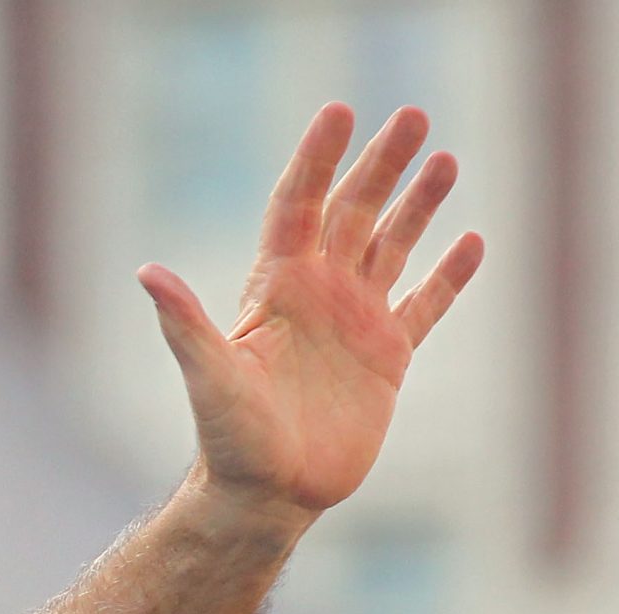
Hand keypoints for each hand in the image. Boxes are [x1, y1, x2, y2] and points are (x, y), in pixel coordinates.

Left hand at [138, 104, 483, 520]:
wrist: (266, 496)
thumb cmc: (230, 440)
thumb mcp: (210, 377)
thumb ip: (185, 323)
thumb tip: (147, 272)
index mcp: (276, 287)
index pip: (299, 205)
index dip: (318, 159)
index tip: (338, 111)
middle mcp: (318, 293)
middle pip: (354, 211)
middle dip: (381, 164)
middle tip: (413, 114)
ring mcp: (355, 322)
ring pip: (392, 246)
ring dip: (418, 204)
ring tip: (444, 159)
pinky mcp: (386, 358)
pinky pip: (424, 304)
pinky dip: (448, 276)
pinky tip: (471, 241)